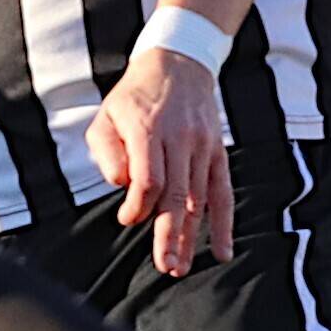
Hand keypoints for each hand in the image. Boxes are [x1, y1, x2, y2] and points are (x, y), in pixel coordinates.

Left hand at [85, 49, 234, 278]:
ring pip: (198, 198)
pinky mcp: (217, 151)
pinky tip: (222, 250)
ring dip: (191, 235)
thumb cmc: (134, 97)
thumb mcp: (107, 116)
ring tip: (180, 265)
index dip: (137, 206)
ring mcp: (202, 145)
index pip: (147, 179)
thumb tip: (123, 185)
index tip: (127, 218)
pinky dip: (224, 223)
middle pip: (176, 194)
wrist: (178, 64)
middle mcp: (179, 138)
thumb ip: (107, 152)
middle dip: (169, 234)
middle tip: (166, 265)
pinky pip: (223, 191)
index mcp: (148, 128)